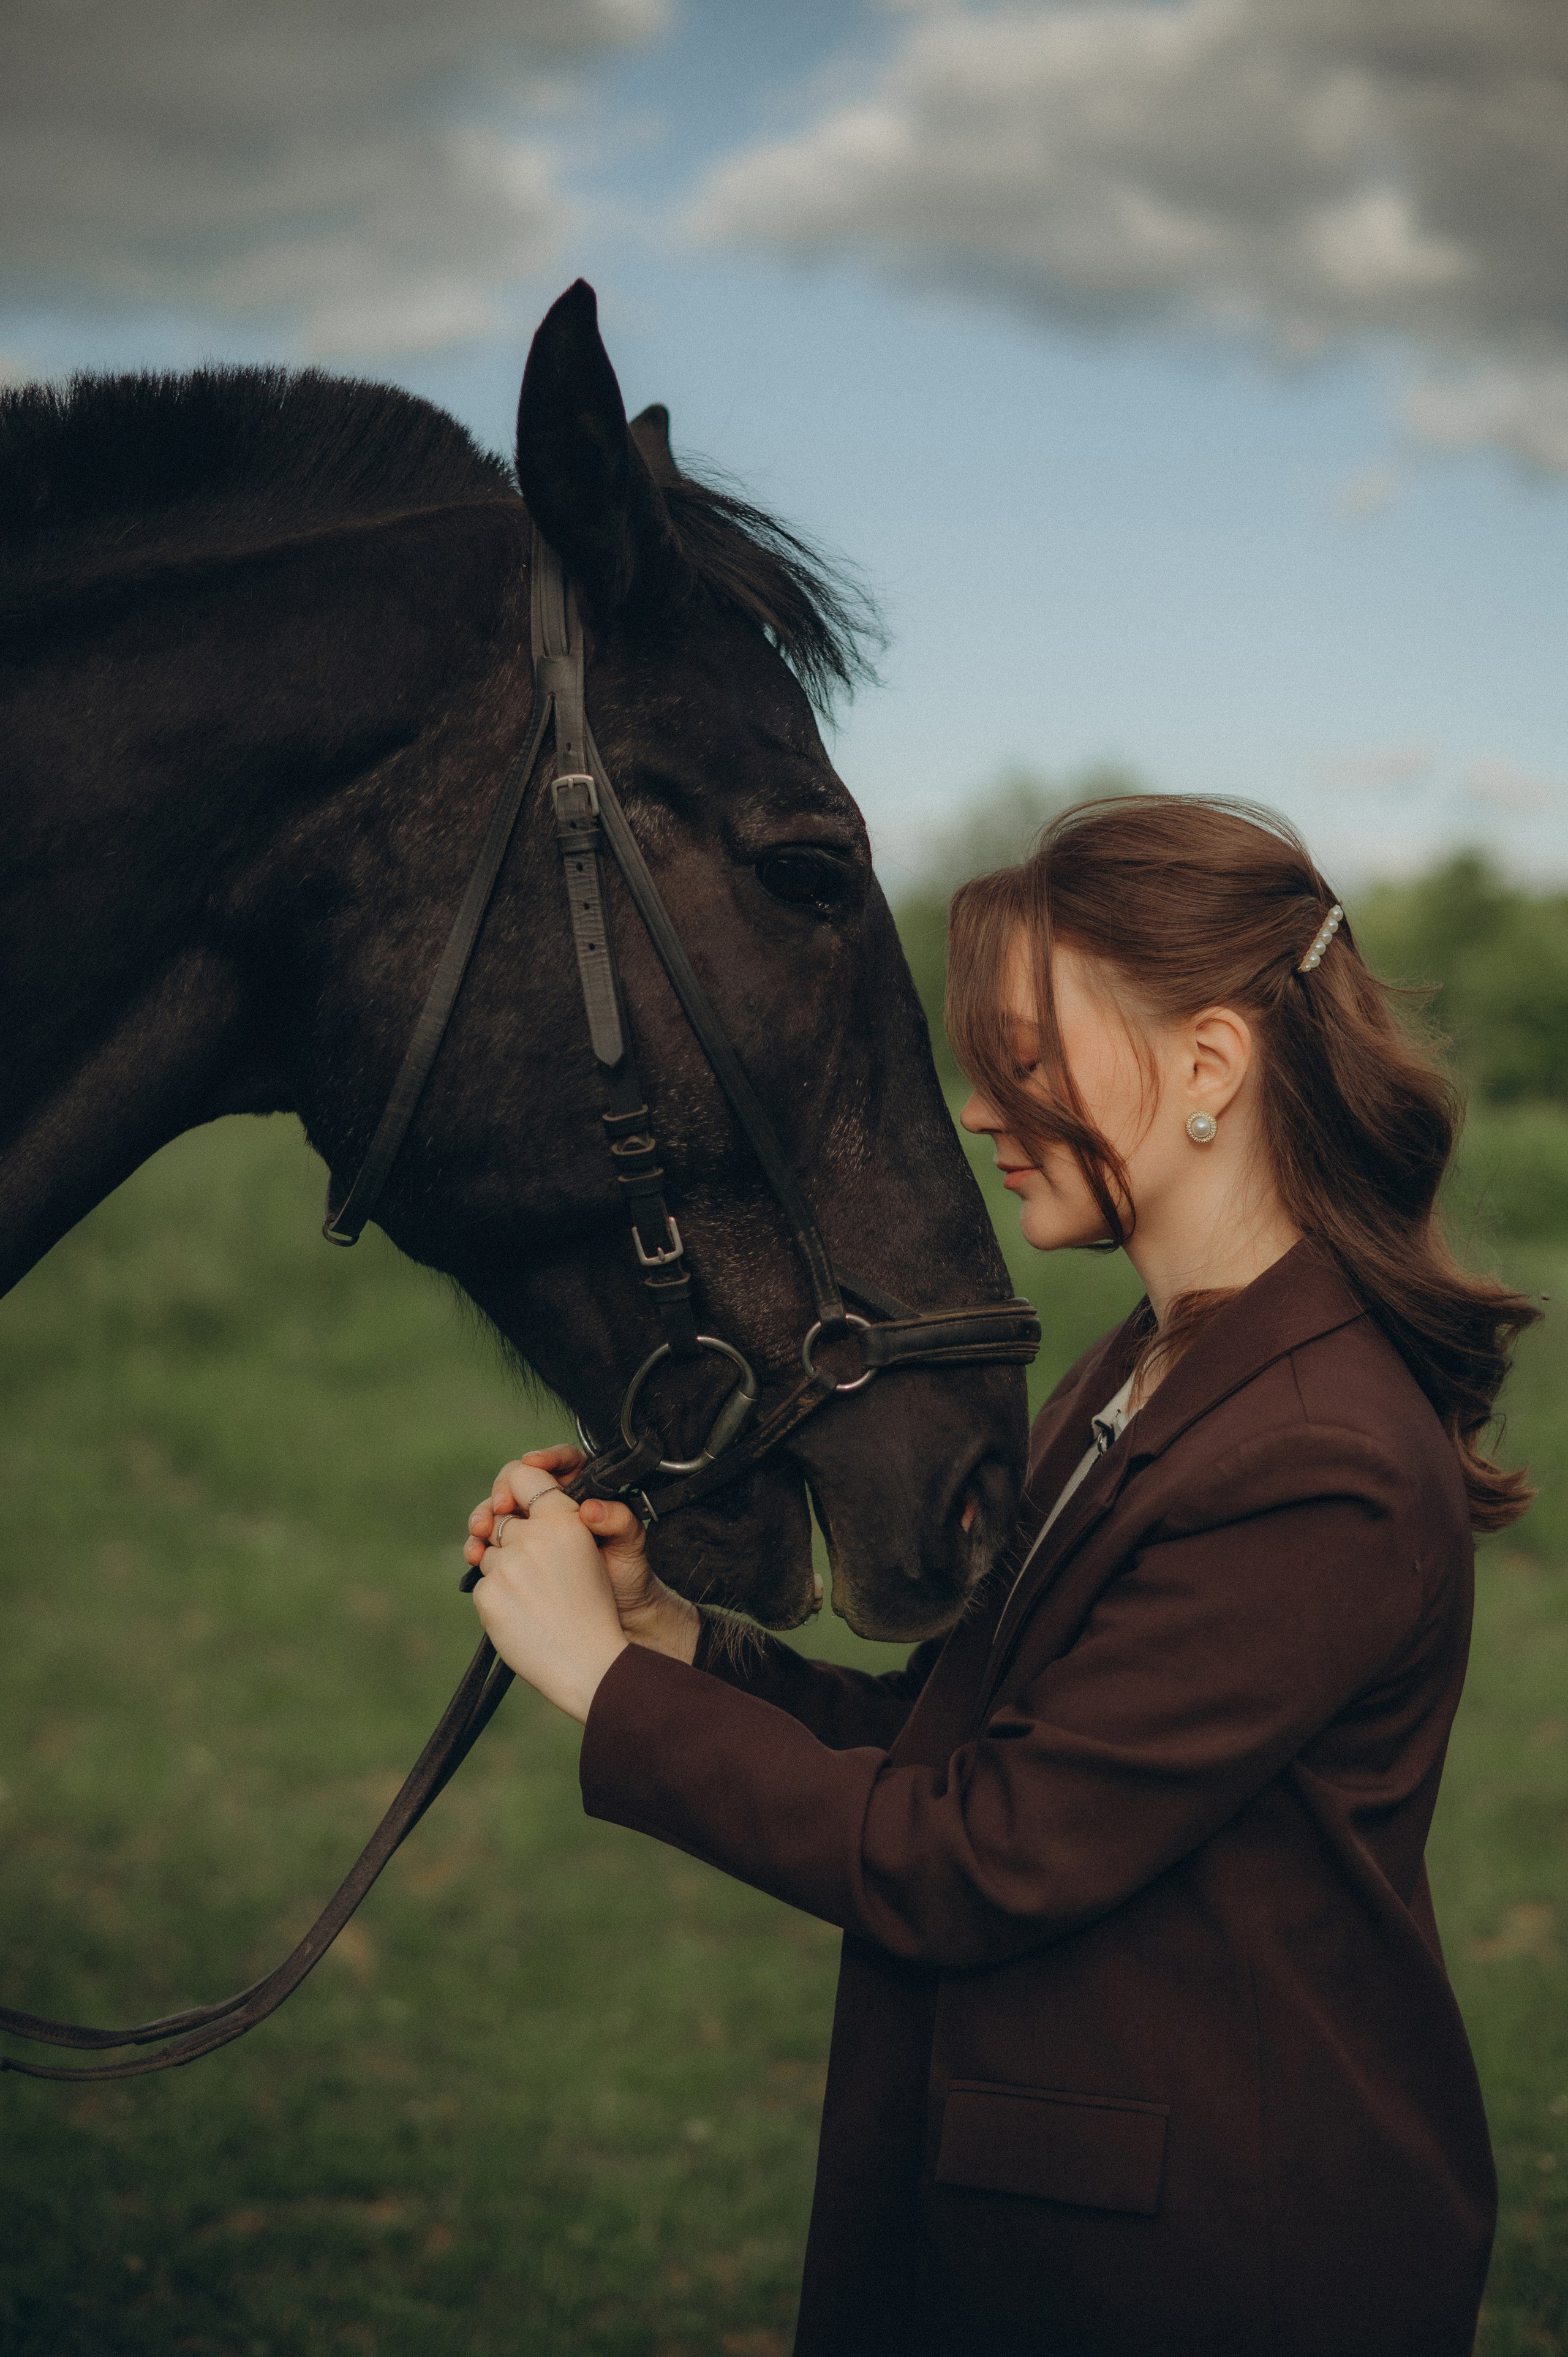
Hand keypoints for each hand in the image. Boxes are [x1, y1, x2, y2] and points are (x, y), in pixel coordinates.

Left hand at [466, 1463, 626, 1723]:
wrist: (590, 1662)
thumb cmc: (594, 1607)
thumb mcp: (584, 1550)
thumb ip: (552, 1522)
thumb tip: (502, 1512)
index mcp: (563, 1519)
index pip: (522, 1475)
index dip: (511, 1486)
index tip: (508, 1503)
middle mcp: (533, 1536)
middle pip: (501, 1520)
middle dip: (510, 1538)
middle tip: (536, 1566)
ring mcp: (508, 1566)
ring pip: (488, 1554)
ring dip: (503, 1569)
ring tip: (535, 1595)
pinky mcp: (489, 1594)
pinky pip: (483, 1584)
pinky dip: (498, 1596)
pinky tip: (523, 1612)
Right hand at [467, 1449, 699, 1667]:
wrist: (616, 1615)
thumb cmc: (629, 1574)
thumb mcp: (630, 1545)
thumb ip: (618, 1521)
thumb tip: (590, 1509)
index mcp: (581, 1493)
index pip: (561, 1462)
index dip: (545, 1458)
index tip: (532, 1462)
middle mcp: (552, 1506)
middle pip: (518, 1484)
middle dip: (502, 1491)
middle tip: (499, 1505)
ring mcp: (530, 1530)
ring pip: (499, 1513)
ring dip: (484, 1518)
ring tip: (479, 1531)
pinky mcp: (516, 1554)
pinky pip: (491, 1543)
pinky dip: (479, 1546)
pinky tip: (475, 1554)